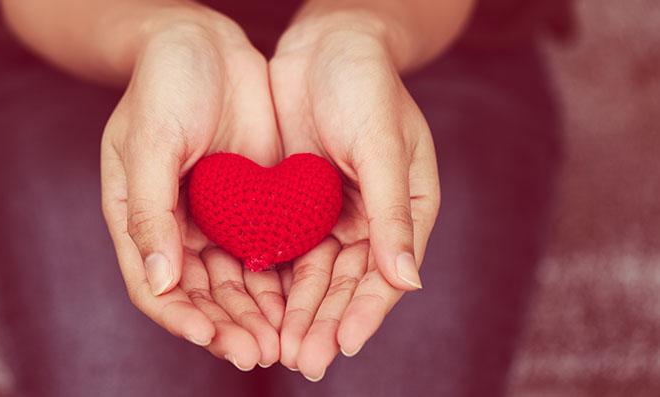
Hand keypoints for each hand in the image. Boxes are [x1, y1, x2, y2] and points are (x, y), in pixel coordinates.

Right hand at [100, 7, 284, 369]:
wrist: (207, 43)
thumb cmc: (164, 86)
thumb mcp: (149, 144)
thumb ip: (150, 213)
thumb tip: (159, 283)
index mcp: (137, 219)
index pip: (154, 286)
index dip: (182, 317)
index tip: (212, 338)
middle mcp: (176, 228)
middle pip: (200, 295)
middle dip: (226, 326)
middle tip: (257, 353)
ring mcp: (214, 219)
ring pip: (234, 283)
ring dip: (254, 315)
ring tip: (280, 342)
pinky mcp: (251, 206)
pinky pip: (264, 252)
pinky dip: (277, 282)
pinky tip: (297, 304)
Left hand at [269, 15, 440, 378]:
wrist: (325, 43)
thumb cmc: (365, 86)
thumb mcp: (381, 146)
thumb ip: (392, 214)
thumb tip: (408, 281)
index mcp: (405, 208)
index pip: (386, 273)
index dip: (365, 311)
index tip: (341, 345)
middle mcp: (370, 217)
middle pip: (347, 282)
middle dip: (324, 322)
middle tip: (299, 361)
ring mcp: (332, 211)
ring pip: (314, 273)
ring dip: (298, 311)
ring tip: (276, 348)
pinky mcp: (297, 202)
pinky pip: (285, 247)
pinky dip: (275, 277)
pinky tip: (257, 305)